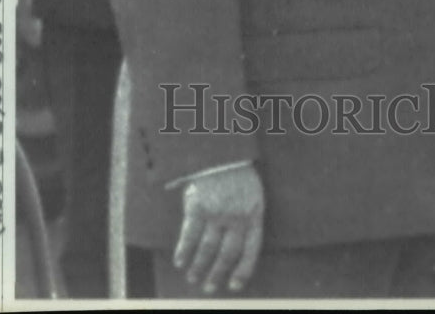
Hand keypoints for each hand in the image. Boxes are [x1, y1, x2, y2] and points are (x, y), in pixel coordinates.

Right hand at [173, 165, 264, 293]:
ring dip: (199, 266)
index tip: (234, 285)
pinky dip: (183, 251)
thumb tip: (236, 245)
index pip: (251, 249)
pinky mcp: (198, 206)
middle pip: (227, 254)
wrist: (220, 146)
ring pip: (208, 249)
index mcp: (254, 212)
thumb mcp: (252, 191)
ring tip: (193, 277)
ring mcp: (217, 212)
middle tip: (209, 287)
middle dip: (217, 273)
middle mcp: (237, 216)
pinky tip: (180, 261)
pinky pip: (189, 235)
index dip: (243, 270)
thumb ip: (246, 215)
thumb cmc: (236, 170)